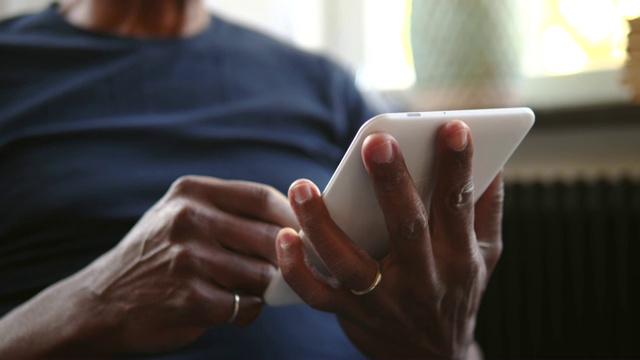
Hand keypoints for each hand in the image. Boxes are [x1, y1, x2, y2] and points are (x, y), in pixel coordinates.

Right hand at [56, 176, 296, 354]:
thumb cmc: (156, 256)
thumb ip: (229, 212)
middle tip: (298, 268)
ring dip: (266, 288)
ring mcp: (188, 258)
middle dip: (290, 256)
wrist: (101, 302)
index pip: (262, 197)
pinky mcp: (189, 297)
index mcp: (192, 193)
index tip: (306, 233)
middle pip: (270, 235)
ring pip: (261, 274)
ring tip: (252, 290)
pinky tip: (231, 309)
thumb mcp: (181, 215)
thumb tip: (296, 222)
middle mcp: (189, 219)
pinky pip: (244, 305)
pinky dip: (247, 311)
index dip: (292, 217)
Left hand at [276, 120, 502, 358]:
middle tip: (376, 141)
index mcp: (459, 256)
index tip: (452, 127)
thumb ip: (488, 208)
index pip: (458, 205)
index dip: (458, 167)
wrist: (434, 359)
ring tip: (303, 187)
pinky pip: (318, 296)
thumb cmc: (458, 292)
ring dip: (324, 225)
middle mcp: (424, 279)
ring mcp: (385, 300)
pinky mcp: (351, 314)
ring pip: (351, 264)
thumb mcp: (487, 255)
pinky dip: (297, 270)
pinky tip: (284, 237)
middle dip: (392, 184)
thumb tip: (494, 159)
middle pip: (407, 228)